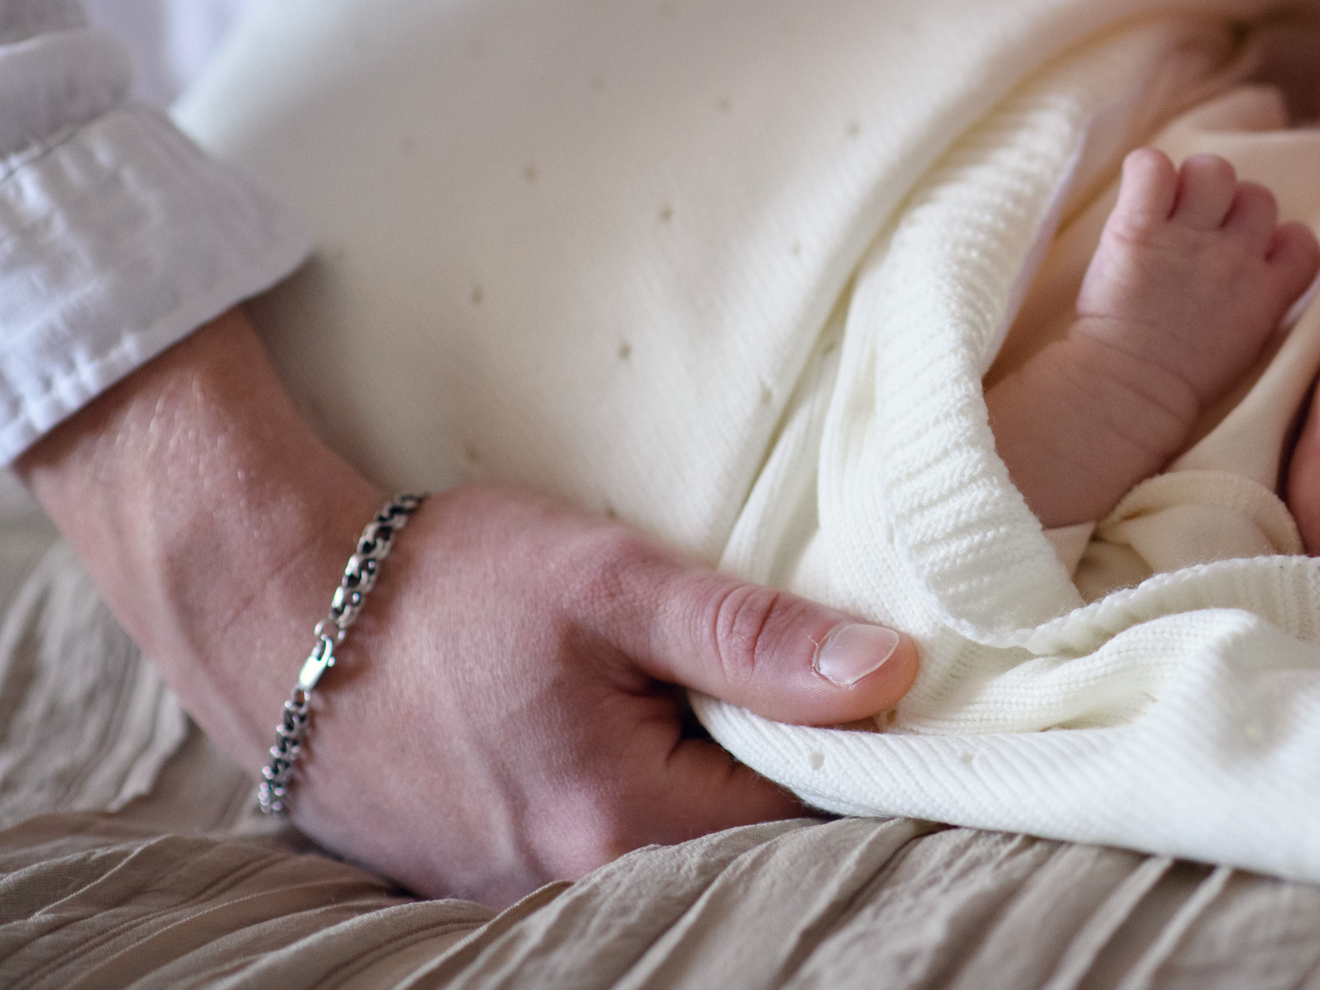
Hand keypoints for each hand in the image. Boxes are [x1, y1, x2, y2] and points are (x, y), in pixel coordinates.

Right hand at [18, 311, 918, 907]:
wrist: (272, 610)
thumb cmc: (444, 584)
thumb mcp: (612, 581)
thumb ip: (755, 636)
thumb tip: (892, 672)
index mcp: (619, 822)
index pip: (802, 809)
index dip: (843, 739)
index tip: (859, 674)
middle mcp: (569, 885)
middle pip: (733, 837)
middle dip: (764, 759)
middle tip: (753, 667)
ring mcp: (516, 894)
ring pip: (665, 843)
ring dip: (689, 774)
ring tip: (664, 688)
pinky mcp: (480, 878)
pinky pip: (594, 849)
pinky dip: (621, 791)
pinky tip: (605, 723)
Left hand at [1071, 148, 1319, 445]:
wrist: (1128, 391)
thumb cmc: (1177, 383)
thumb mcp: (1244, 347)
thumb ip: (1256, 303)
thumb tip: (1257, 271)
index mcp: (1267, 292)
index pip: (1303, 240)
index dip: (1277, 238)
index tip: (1248, 256)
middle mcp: (1235, 257)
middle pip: (1258, 196)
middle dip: (1231, 209)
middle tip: (1196, 235)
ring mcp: (1189, 239)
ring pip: (1213, 171)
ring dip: (1191, 184)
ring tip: (1165, 213)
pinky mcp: (1139, 228)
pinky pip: (1152, 166)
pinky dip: (1145, 172)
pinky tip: (1138, 198)